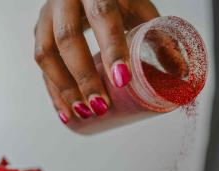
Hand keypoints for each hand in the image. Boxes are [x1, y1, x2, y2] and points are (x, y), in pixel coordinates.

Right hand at [34, 0, 159, 122]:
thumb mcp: (138, 10)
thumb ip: (158, 38)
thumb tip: (179, 73)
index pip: (102, 16)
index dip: (112, 49)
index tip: (122, 80)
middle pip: (67, 38)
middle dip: (83, 77)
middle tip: (100, 106)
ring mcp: (47, 16)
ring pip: (46, 54)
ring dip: (64, 89)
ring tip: (83, 113)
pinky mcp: (39, 32)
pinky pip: (40, 65)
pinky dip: (53, 92)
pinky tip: (66, 112)